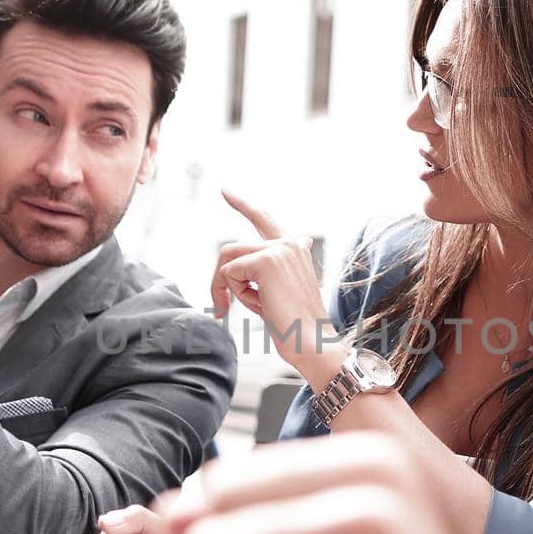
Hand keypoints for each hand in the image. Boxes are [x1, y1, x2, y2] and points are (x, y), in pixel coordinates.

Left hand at [211, 190, 338, 380]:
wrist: (312, 343)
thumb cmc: (296, 326)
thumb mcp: (281, 292)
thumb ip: (270, 272)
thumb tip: (264, 258)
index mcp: (295, 248)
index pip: (264, 218)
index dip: (242, 204)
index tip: (224, 190)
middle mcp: (289, 243)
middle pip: (231, 248)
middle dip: (220, 280)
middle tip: (220, 308)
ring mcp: (279, 249)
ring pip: (227, 259)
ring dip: (228, 289)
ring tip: (251, 308)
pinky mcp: (267, 260)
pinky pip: (229, 272)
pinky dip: (234, 294)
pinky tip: (259, 306)